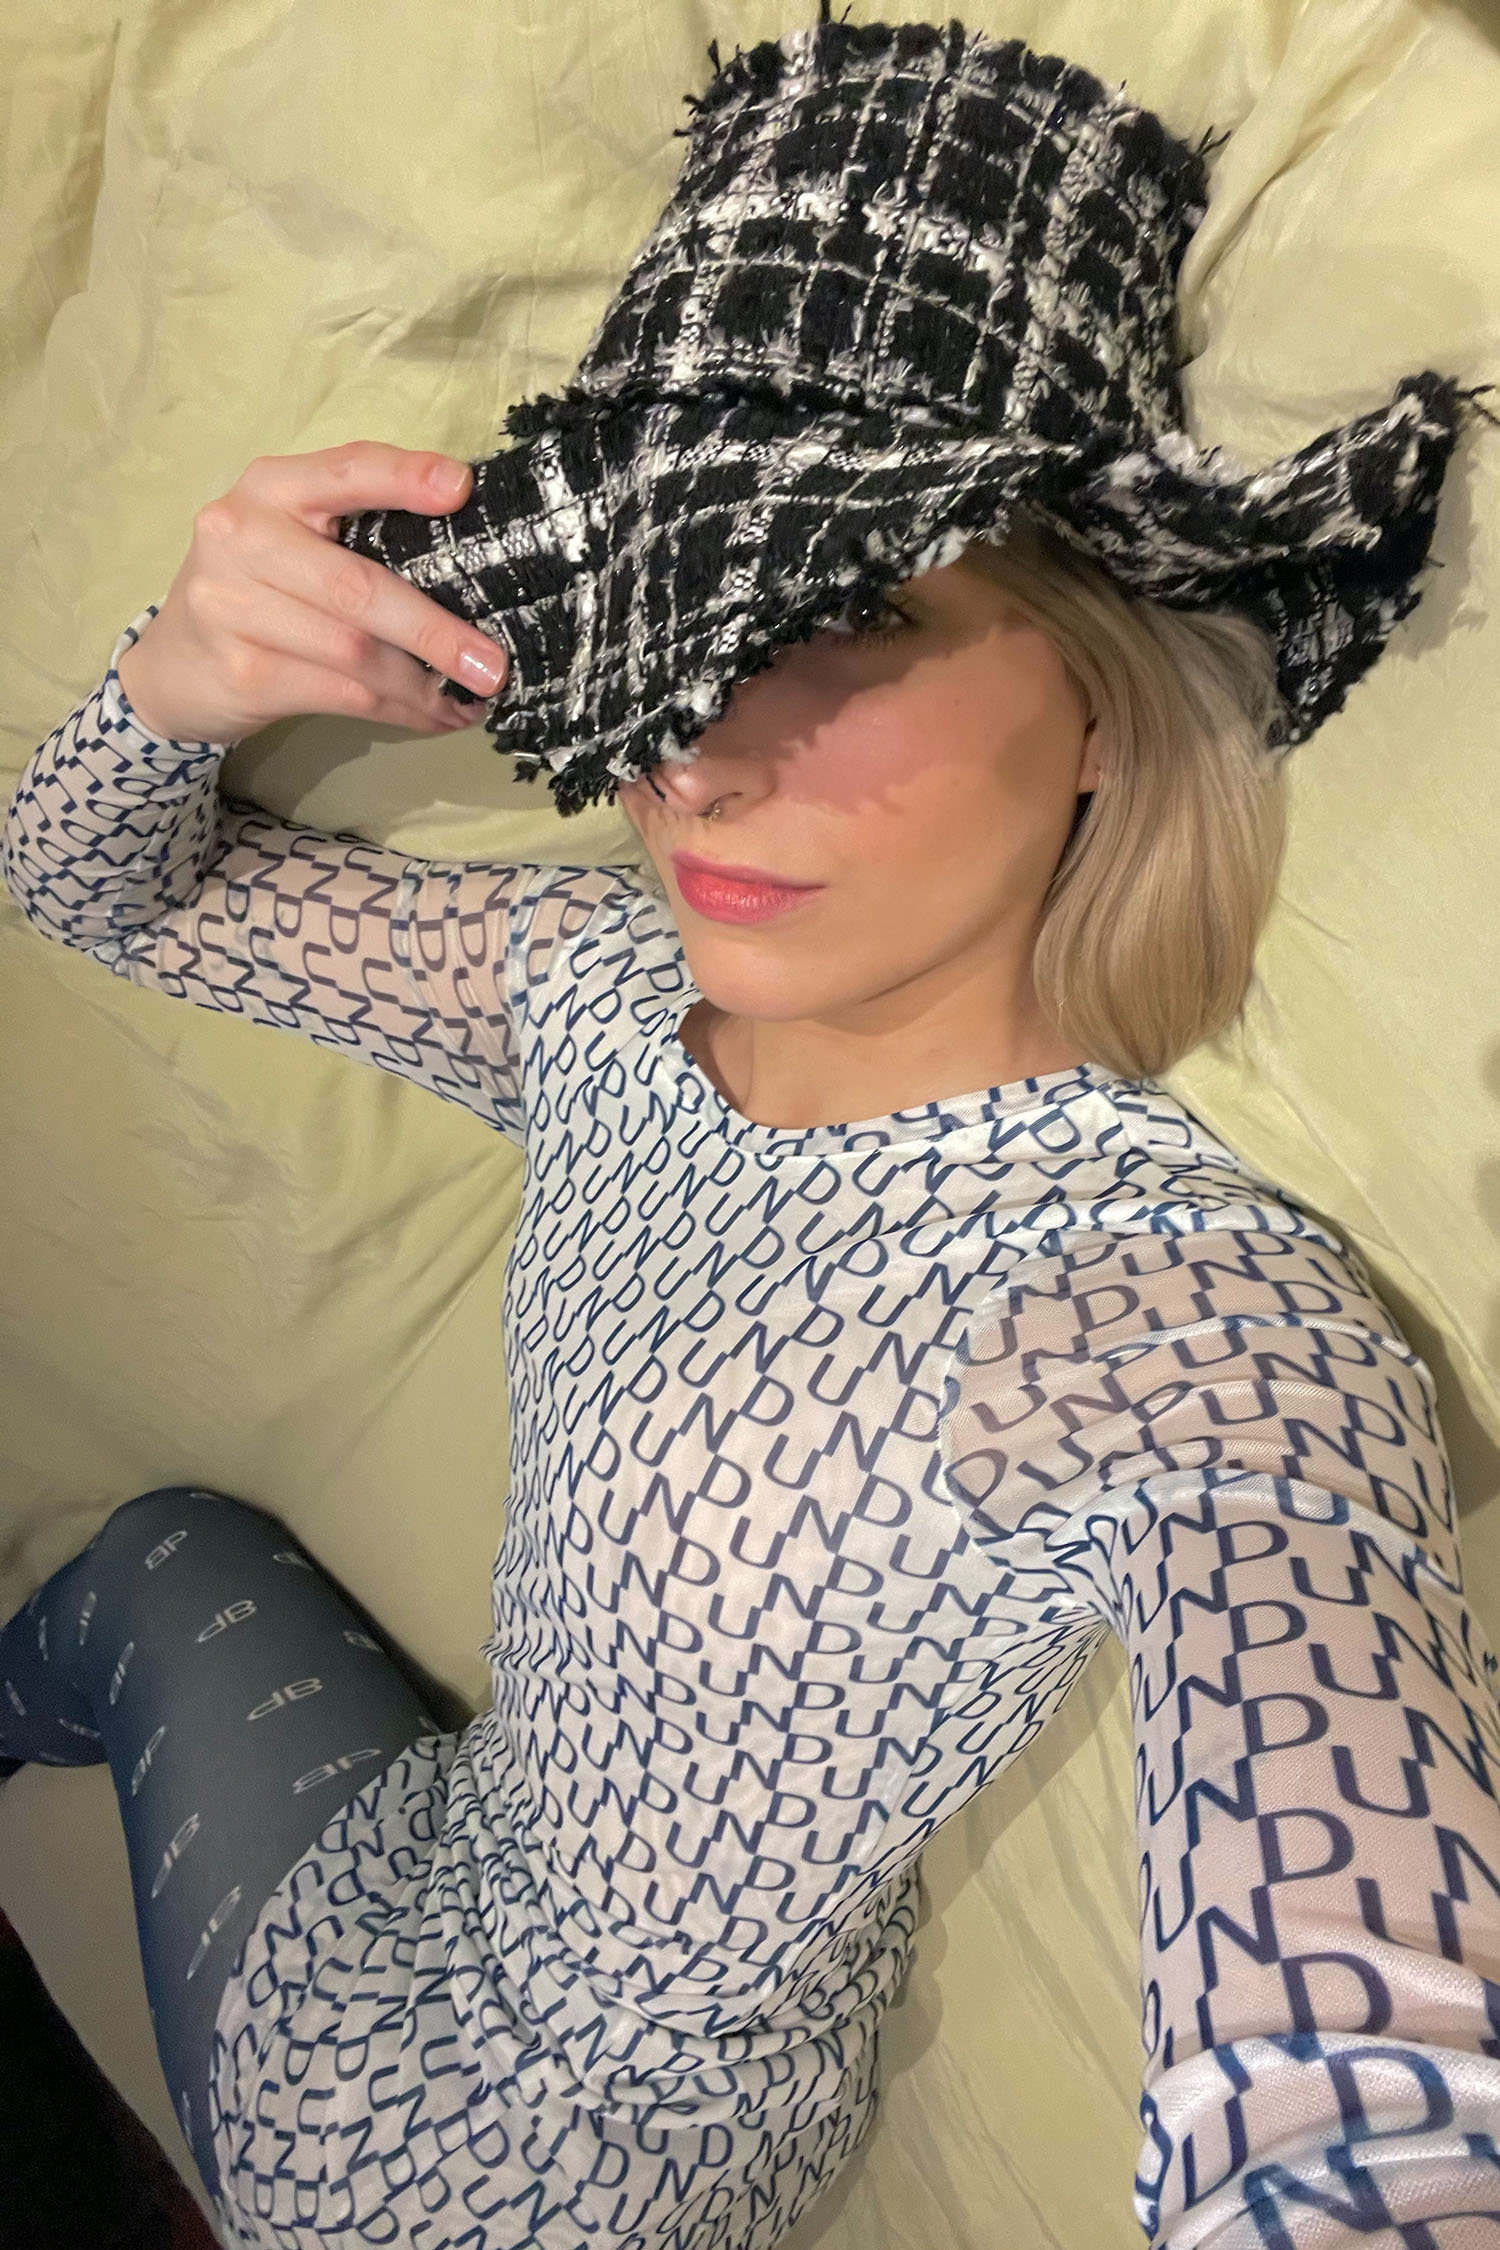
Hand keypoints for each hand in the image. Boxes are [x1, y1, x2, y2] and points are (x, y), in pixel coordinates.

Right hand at [114, 441, 509, 745]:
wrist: (172, 666)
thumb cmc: (258, 591)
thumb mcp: (291, 540)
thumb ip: (356, 533)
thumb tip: (468, 570)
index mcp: (271, 487)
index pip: (345, 469)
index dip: (404, 478)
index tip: (461, 489)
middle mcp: (243, 535)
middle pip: (358, 586)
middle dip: (434, 632)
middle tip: (493, 667)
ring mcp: (233, 606)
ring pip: (355, 652)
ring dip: (423, 685)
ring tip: (469, 699)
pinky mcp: (243, 671)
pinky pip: (342, 694)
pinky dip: (397, 709)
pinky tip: (431, 716)